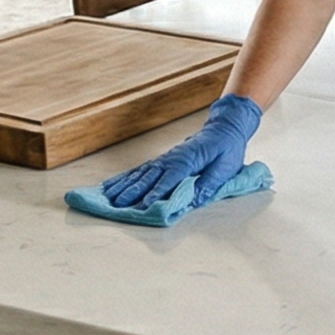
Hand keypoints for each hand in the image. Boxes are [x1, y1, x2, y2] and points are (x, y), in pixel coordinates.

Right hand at [100, 95, 262, 206]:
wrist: (224, 128)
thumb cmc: (227, 148)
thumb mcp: (226, 167)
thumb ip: (209, 183)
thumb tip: (194, 200)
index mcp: (188, 160)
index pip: (169, 179)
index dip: (156, 193)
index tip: (143, 206)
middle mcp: (172, 158)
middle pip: (148, 177)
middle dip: (131, 191)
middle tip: (116, 204)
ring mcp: (164, 159)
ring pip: (140, 174)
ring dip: (123, 185)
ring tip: (107, 197)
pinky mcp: (162, 161)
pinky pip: (140, 170)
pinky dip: (125, 178)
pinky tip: (112, 185)